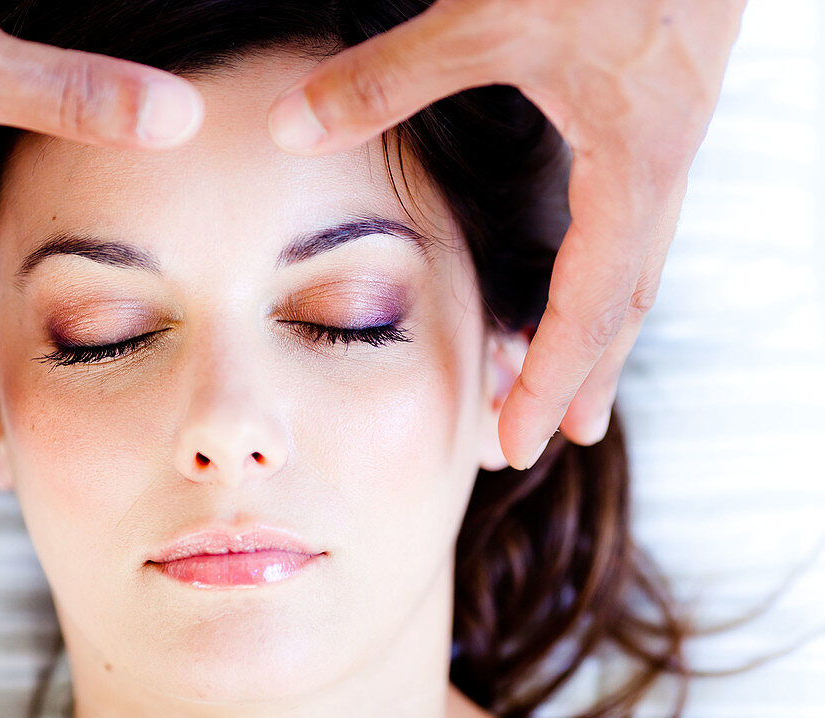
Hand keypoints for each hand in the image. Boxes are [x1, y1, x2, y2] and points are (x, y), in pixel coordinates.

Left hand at [267, 0, 746, 468]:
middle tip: (553, 439)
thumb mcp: (492, 15)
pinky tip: (578, 281)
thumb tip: (289, 127)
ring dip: (602, 333)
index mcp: (634, 163)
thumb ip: (388, 77)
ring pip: (634, 267)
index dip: (554, 377)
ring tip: (576, 390)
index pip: (593, 304)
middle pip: (626, 302)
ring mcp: (662, 147)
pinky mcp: (652, 120)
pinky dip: (601, 274)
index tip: (517, 441)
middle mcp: (658, 169)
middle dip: (587, 375)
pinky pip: (630, 226)